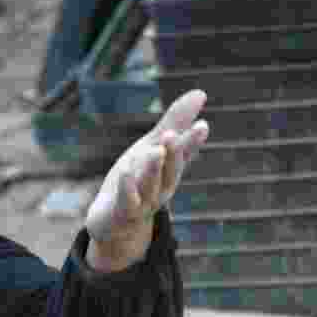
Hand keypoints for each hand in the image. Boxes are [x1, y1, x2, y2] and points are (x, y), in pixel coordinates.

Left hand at [84, 89, 210, 271]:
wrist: (113, 223)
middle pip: (170, 170)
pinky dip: (127, 187)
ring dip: (152, 169)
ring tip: (154, 151)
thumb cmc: (136, 181)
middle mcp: (161, 187)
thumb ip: (175, 122)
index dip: (192, 142)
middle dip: (172, 153)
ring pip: (150, 186)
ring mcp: (143, 202)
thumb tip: (201, 93)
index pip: (184, 153)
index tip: (202, 126)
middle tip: (171, 134)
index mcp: (170, 171)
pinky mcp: (123, 212)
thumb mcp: (152, 147)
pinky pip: (127, 201)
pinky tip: (125, 172)